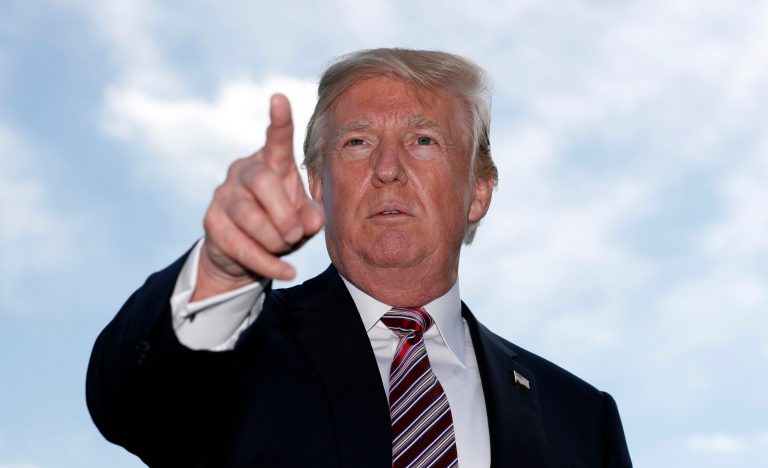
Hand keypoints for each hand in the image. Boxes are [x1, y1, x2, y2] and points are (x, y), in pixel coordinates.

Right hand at [192, 94, 324, 300]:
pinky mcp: (212, 223)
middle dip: (285, 215)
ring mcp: (223, 196)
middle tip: (296, 234)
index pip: (275, 139)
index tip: (279, 98)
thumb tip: (311, 221)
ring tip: (286, 248)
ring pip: (252, 219)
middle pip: (263, 183)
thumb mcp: (303, 218)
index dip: (279, 121)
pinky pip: (242, 246)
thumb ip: (311, 216)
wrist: (243, 253)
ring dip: (277, 241)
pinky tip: (287, 272)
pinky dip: (269, 264)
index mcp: (271, 163)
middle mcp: (243, 172)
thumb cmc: (280, 223)